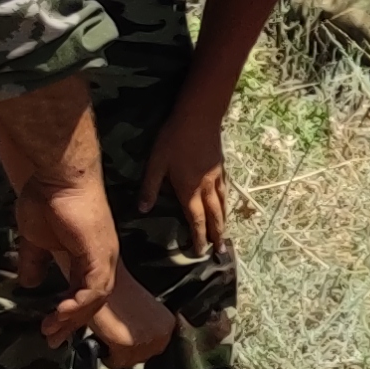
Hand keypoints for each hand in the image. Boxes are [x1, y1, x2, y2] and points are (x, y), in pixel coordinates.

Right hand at [10, 174, 123, 348]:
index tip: (49, 329)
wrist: (57, 174)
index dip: (68, 314)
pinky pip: (94, 288)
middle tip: (51, 339)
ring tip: (51, 329)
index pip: (84, 293)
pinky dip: (79, 304)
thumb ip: (34, 261)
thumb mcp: (35, 239)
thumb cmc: (47, 198)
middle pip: (92, 302)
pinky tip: (60, 313)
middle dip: (71, 323)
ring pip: (95, 299)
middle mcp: (102, 259)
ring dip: (73, 318)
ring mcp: (104, 256)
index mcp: (89, 256)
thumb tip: (27, 283)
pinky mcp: (100, 253)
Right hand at [88, 279, 181, 366]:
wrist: (102, 281)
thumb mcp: (143, 313)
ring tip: (110, 333)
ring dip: (117, 352)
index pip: (155, 350)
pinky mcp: (127, 346)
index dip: (137, 345)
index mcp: (169, 325)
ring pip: (129, 362)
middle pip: (143, 358)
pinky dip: (107, 355)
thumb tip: (140, 346)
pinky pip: (116, 363)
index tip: (126, 335)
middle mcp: (162, 334)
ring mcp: (146, 341)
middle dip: (128, 350)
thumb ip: (148, 330)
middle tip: (115, 334)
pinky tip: (105, 336)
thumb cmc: (118, 293)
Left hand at [142, 110, 230, 244]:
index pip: (195, 219)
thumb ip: (150, 187)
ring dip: (224, 221)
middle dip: (216, 235)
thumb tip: (142, 209)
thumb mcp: (156, 162)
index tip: (200, 251)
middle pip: (214, 216)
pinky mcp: (221, 167)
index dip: (198, 236)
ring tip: (225, 234)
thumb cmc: (174, 139)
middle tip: (220, 251)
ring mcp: (216, 177)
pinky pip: (225, 191)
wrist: (199, 117)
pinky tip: (226, 204)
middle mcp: (205, 187)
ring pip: (222, 204)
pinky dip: (226, 202)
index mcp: (189, 189)